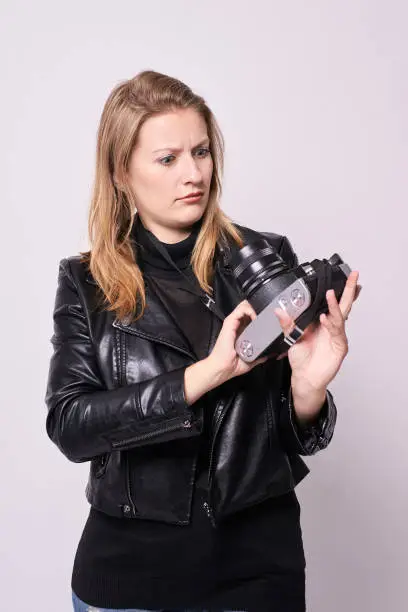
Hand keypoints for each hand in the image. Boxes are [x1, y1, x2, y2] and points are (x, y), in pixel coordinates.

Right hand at [207, 300, 268, 383]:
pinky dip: (249, 311)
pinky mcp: (229, 323)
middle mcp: (236, 326)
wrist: (223, 369)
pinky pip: (240, 310)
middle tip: (265, 316)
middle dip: (257, 309)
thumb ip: (260, 356)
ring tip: (260, 317)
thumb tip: (268, 355)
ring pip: (244, 305)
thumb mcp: (251, 360)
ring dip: (254, 308)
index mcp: (241, 333)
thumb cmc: (232, 365)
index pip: (250, 316)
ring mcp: (232, 323)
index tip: (268, 318)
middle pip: (247, 308)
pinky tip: (255, 318)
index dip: (259, 314)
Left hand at [274, 271, 361, 391]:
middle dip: (348, 290)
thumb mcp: (291, 338)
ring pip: (340, 316)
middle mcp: (331, 327)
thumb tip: (279, 310)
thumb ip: (287, 324)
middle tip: (353, 276)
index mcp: (321, 322)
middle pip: (343, 305)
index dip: (336, 290)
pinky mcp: (340, 347)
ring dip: (335, 305)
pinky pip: (337, 332)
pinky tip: (325, 317)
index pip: (330, 302)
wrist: (305, 377)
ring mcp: (337, 336)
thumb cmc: (301, 358)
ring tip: (330, 294)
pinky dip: (332, 324)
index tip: (339, 276)